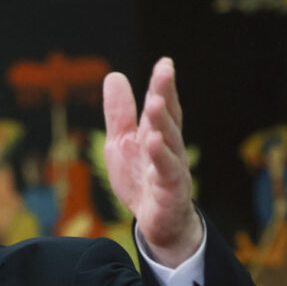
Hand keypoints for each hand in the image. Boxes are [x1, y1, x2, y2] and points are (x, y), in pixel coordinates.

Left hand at [103, 57, 202, 267]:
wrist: (156, 223)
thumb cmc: (141, 179)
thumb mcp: (121, 143)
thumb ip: (119, 114)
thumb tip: (114, 75)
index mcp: (157, 134)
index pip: (162, 106)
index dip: (163, 85)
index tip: (164, 62)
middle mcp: (169, 148)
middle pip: (169, 119)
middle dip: (166, 95)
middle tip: (164, 72)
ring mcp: (172, 170)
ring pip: (170, 143)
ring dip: (163, 123)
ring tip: (154, 103)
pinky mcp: (170, 192)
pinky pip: (167, 173)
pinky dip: (161, 157)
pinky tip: (152, 142)